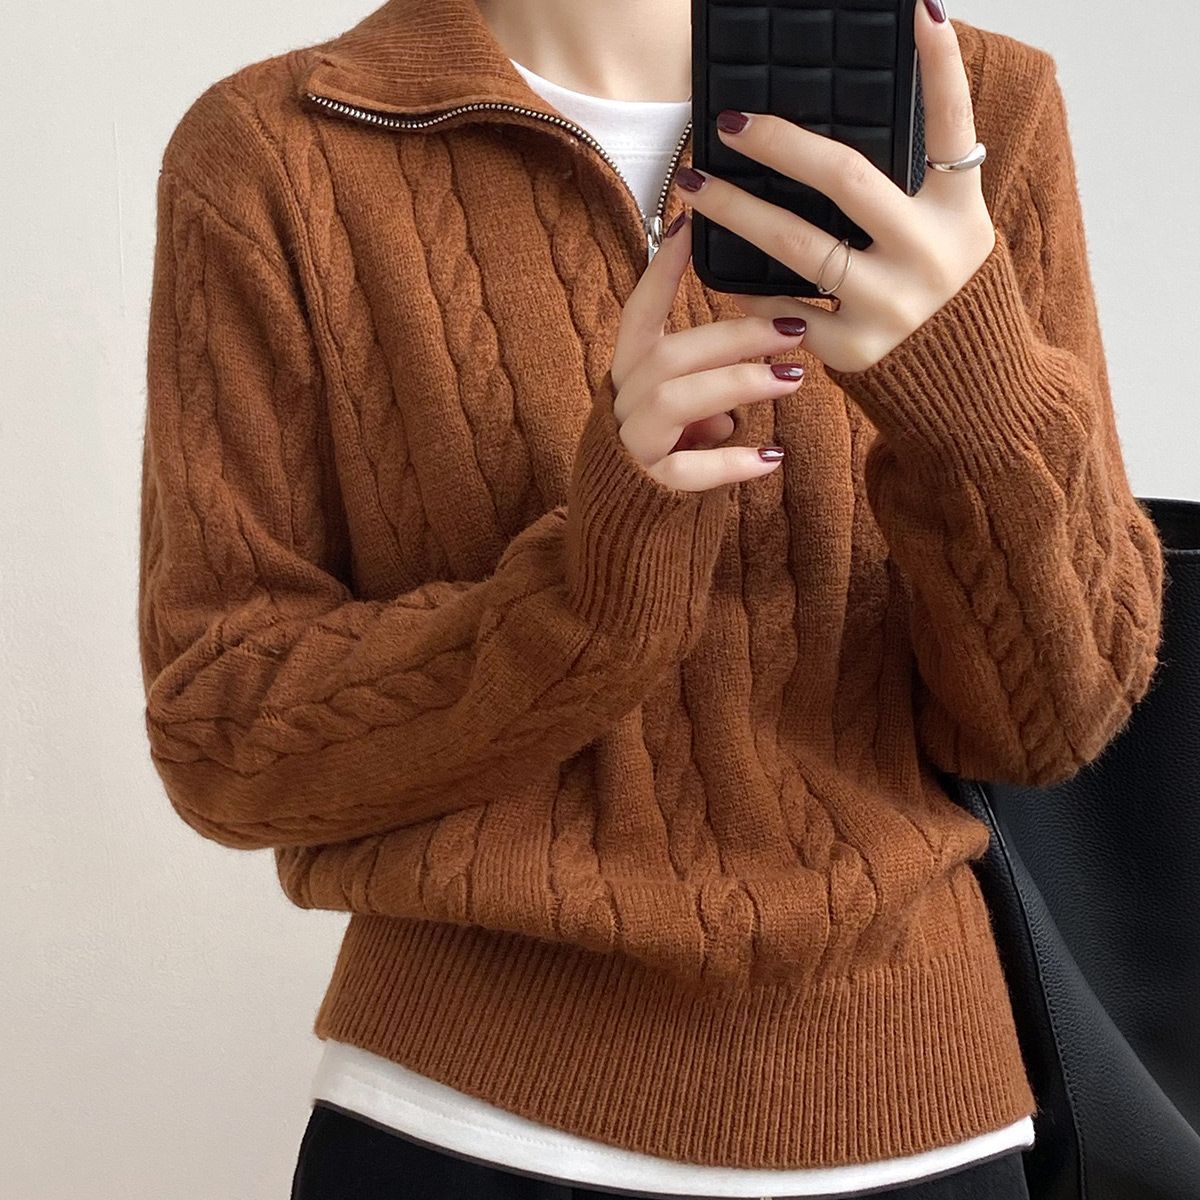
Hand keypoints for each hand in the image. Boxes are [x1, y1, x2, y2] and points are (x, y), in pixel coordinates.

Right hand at [609, 210, 809, 492]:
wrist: (618, 545)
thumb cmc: (653, 473)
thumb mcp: (673, 428)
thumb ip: (697, 402)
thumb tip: (732, 407)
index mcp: (625, 380)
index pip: (639, 315)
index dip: (660, 271)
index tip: (690, 224)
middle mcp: (620, 406)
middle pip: (667, 354)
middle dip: (730, 336)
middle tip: (792, 329)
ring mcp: (629, 447)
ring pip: (673, 399)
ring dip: (736, 383)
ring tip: (793, 378)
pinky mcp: (645, 490)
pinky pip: (687, 470)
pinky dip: (731, 462)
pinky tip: (772, 457)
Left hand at [673, 1, 995, 373]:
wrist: (965, 380)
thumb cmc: (939, 285)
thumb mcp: (947, 227)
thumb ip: (909, 183)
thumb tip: (841, 121)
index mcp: (957, 211)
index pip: (951, 125)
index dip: (937, 63)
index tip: (915, 6)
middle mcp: (929, 253)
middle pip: (844, 179)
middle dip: (778, 143)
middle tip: (728, 123)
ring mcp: (892, 304)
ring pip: (797, 245)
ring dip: (735, 211)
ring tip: (694, 185)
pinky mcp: (857, 350)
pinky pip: (785, 307)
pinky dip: (748, 286)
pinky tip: (715, 263)